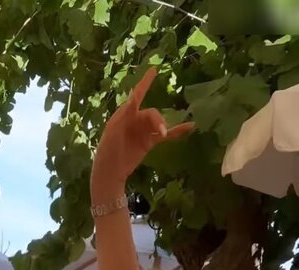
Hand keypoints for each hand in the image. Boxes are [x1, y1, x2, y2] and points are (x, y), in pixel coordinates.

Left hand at [91, 68, 193, 199]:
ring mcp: (144, 131)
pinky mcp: (149, 142)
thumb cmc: (108, 150)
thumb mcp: (113, 131)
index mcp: (125, 114)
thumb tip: (134, 96)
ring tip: (165, 134)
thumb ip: (125, 114)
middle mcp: (136, 119)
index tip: (154, 69)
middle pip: (152, 114)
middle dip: (157, 120)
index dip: (146, 82)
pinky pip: (165, 135)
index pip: (137, 95)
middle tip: (161, 132)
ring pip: (159, 123)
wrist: (110, 172)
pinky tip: (190, 127)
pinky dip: (177, 131)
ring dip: (164, 127)